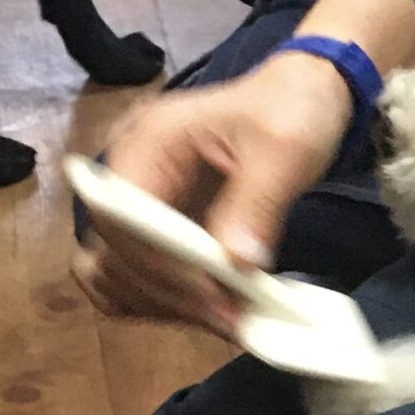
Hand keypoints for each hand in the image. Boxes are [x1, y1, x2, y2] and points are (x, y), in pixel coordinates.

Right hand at [72, 53, 352, 333]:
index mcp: (147, 140)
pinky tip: (211, 311)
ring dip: (164, 304)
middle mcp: (129, 172)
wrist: (300, 95)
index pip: (120, 216)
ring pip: (116, 274)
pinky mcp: (156, 227)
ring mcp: (140, 202)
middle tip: (229, 318)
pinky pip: (138, 278)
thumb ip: (256, 202)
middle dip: (167, 292)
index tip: (211, 292)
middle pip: (113, 252)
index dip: (157, 262)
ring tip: (226, 320)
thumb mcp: (285, 147)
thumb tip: (235, 265)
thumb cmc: (291, 108)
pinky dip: (166, 301)